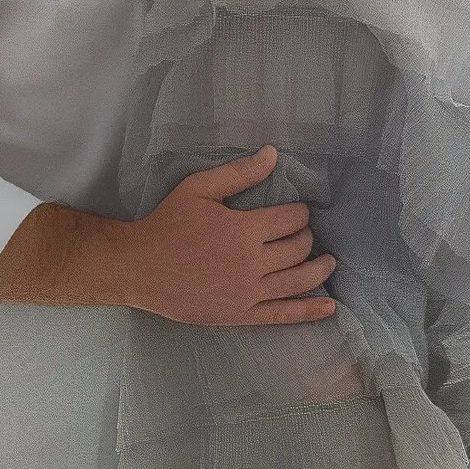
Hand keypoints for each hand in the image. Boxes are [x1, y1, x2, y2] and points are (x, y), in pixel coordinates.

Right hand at [121, 149, 337, 326]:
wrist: (140, 268)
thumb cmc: (167, 225)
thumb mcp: (198, 189)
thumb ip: (238, 173)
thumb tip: (273, 154)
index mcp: (243, 230)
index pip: (289, 220)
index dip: (299, 213)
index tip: (298, 211)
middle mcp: (251, 263)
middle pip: (297, 249)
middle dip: (306, 237)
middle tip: (303, 233)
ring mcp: (248, 292)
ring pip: (297, 281)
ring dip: (318, 269)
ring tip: (329, 261)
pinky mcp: (242, 314)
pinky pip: (283, 314)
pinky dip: (309, 311)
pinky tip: (329, 306)